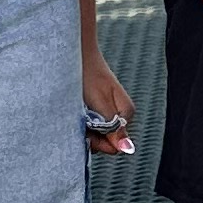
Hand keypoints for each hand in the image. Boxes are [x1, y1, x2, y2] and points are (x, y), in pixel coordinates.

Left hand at [81, 37, 134, 154]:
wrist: (75, 53)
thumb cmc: (87, 74)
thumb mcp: (100, 103)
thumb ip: (113, 128)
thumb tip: (128, 149)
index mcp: (126, 114)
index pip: (115, 145)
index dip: (99, 142)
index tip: (86, 130)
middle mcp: (120, 115)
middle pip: (106, 141)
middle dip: (90, 135)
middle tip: (77, 120)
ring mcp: (108, 112)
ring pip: (96, 133)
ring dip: (83, 128)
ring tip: (75, 112)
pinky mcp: (97, 108)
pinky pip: (90, 124)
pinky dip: (79, 121)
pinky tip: (74, 111)